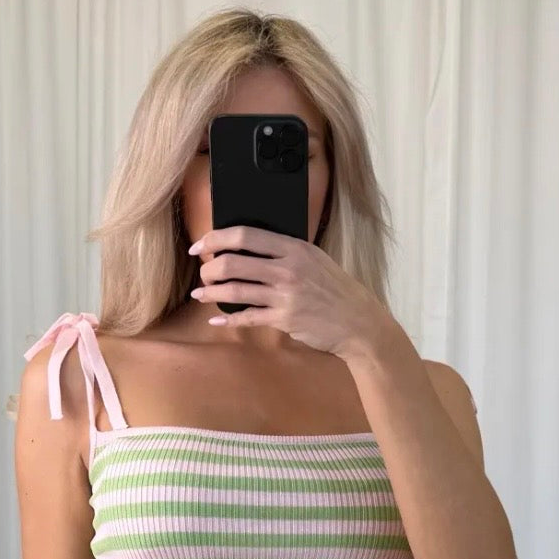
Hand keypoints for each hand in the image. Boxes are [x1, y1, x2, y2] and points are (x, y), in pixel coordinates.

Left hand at [188, 225, 395, 361]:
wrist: (357, 322)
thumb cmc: (335, 290)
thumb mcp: (315, 260)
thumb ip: (286, 252)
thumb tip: (250, 248)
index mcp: (294, 248)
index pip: (245, 236)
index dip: (216, 238)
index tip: (200, 245)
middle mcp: (288, 269)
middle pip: (233, 263)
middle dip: (209, 268)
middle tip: (203, 273)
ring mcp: (285, 296)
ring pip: (235, 291)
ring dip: (211, 293)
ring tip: (201, 294)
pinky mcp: (284, 320)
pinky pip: (247, 318)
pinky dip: (228, 319)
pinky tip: (216, 319)